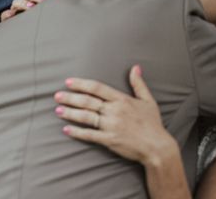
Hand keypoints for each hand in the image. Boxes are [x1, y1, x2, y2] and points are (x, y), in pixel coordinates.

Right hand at [0, 0, 51, 20]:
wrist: (31, 34)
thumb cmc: (40, 14)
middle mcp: (24, 2)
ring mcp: (16, 10)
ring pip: (16, 3)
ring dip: (23, 3)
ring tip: (31, 7)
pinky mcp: (8, 20)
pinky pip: (5, 15)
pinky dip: (7, 14)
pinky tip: (12, 14)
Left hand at [54, 65, 177, 165]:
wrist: (158, 148)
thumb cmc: (153, 124)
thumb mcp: (148, 101)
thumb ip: (139, 84)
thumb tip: (135, 67)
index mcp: (121, 100)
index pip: (97, 88)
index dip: (81, 84)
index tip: (68, 82)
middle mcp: (114, 111)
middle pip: (87, 101)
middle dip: (70, 98)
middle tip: (56, 96)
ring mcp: (111, 126)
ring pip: (86, 117)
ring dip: (70, 113)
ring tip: (57, 110)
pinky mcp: (109, 140)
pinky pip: (90, 135)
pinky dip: (77, 132)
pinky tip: (66, 129)